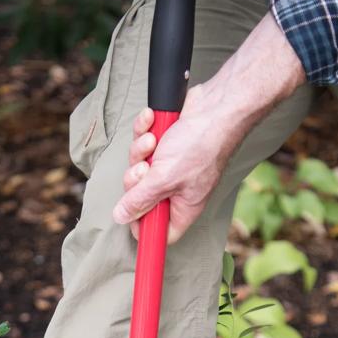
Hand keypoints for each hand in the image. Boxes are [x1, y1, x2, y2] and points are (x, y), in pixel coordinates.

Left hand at [113, 14, 306, 242]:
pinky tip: (151, 122)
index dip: (140, 224)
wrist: (215, 106)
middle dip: (135, 179)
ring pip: (139, 168)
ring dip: (139, 151)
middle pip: (141, 198)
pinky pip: (143, 143)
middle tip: (144, 169)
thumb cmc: (201, 145)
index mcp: (183, 207)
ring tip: (152, 141)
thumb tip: (121, 217)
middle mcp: (176, 190)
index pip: (158, 231)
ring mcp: (170, 167)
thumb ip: (140, 200)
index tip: (129, 212)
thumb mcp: (164, 179)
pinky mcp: (165, 144)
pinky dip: (144, 130)